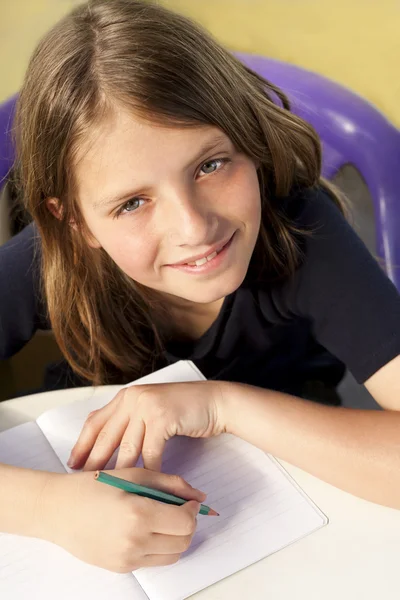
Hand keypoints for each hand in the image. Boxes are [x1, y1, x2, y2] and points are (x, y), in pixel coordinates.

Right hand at [40, 468, 204, 572]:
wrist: (58, 510)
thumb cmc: (93, 486)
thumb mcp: (134, 474)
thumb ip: (170, 483)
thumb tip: (199, 495)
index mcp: (139, 513)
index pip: (185, 521)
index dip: (192, 510)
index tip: (188, 500)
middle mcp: (135, 541)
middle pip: (183, 541)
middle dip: (188, 524)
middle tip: (179, 509)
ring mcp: (128, 559)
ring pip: (172, 555)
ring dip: (175, 538)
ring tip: (162, 518)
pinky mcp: (121, 568)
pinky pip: (153, 561)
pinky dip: (158, 546)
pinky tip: (144, 529)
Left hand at [68, 380, 226, 470]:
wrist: (213, 402)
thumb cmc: (183, 410)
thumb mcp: (150, 410)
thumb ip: (130, 421)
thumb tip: (108, 447)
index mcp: (126, 396)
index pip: (95, 422)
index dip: (81, 445)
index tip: (73, 465)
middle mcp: (132, 398)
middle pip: (105, 436)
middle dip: (94, 463)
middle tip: (87, 484)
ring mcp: (147, 406)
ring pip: (126, 447)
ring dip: (120, 472)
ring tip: (113, 491)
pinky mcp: (162, 417)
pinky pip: (150, 452)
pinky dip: (149, 471)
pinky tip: (147, 485)